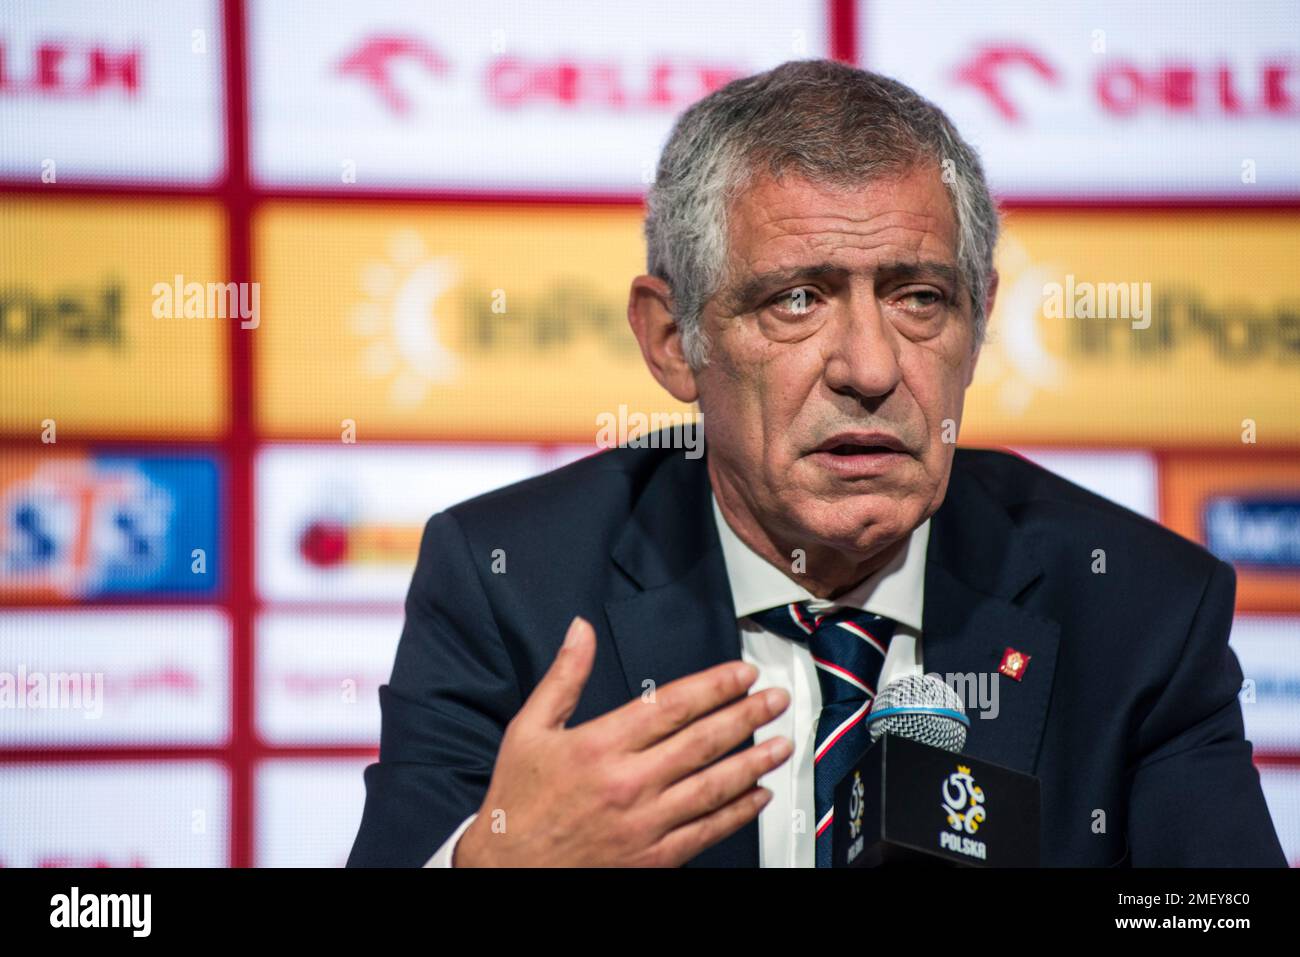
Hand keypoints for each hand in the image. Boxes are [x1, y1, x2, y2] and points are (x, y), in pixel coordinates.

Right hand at [453, 615, 790, 865]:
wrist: (508, 870)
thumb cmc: (518, 802)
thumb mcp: (528, 729)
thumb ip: (563, 677)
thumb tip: (580, 630)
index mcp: (600, 746)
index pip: (672, 706)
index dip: (714, 686)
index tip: (742, 674)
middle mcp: (628, 783)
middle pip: (702, 741)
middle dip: (747, 715)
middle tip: (775, 699)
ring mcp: (645, 823)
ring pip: (713, 786)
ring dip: (753, 761)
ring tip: (781, 742)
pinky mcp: (653, 857)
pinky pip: (706, 831)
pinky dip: (736, 813)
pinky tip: (757, 795)